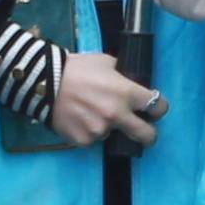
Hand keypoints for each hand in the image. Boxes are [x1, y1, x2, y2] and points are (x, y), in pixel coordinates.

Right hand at [46, 48, 166, 147]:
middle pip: (147, 135)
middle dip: (150, 135)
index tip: (154, 109)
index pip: (158, 106)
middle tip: (145, 132)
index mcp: (127, 93)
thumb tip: (132, 84)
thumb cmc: (78, 68)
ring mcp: (100, 130)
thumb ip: (123, 76)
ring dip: (109, 127)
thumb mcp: (107, 63)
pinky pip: (93, 139)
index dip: (158, 108)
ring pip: (113, 135)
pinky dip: (89, 132)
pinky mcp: (84, 141)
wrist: (46, 82)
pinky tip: (80, 119)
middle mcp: (117, 115)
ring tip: (92, 113)